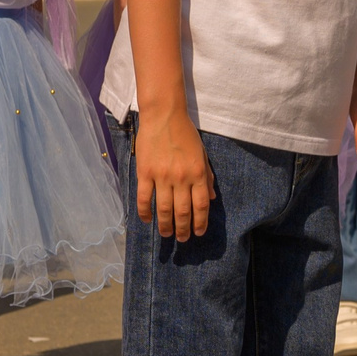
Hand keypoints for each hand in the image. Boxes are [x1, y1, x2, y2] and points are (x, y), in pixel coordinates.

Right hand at [136, 106, 213, 241]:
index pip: (201, 205)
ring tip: (167, 234)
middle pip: (183, 211)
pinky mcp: (145, 173)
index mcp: (198, 173)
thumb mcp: (202, 154)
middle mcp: (181, 178)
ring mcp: (162, 176)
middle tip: (182, 239)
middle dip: (183, 229)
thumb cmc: (186, 134)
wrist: (164, 116)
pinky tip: (147, 220)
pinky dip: (145, 212)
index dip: (200, 223)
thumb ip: (207, 177)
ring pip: (163, 209)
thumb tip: (212, 198)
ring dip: (165, 225)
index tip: (198, 233)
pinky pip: (144, 198)